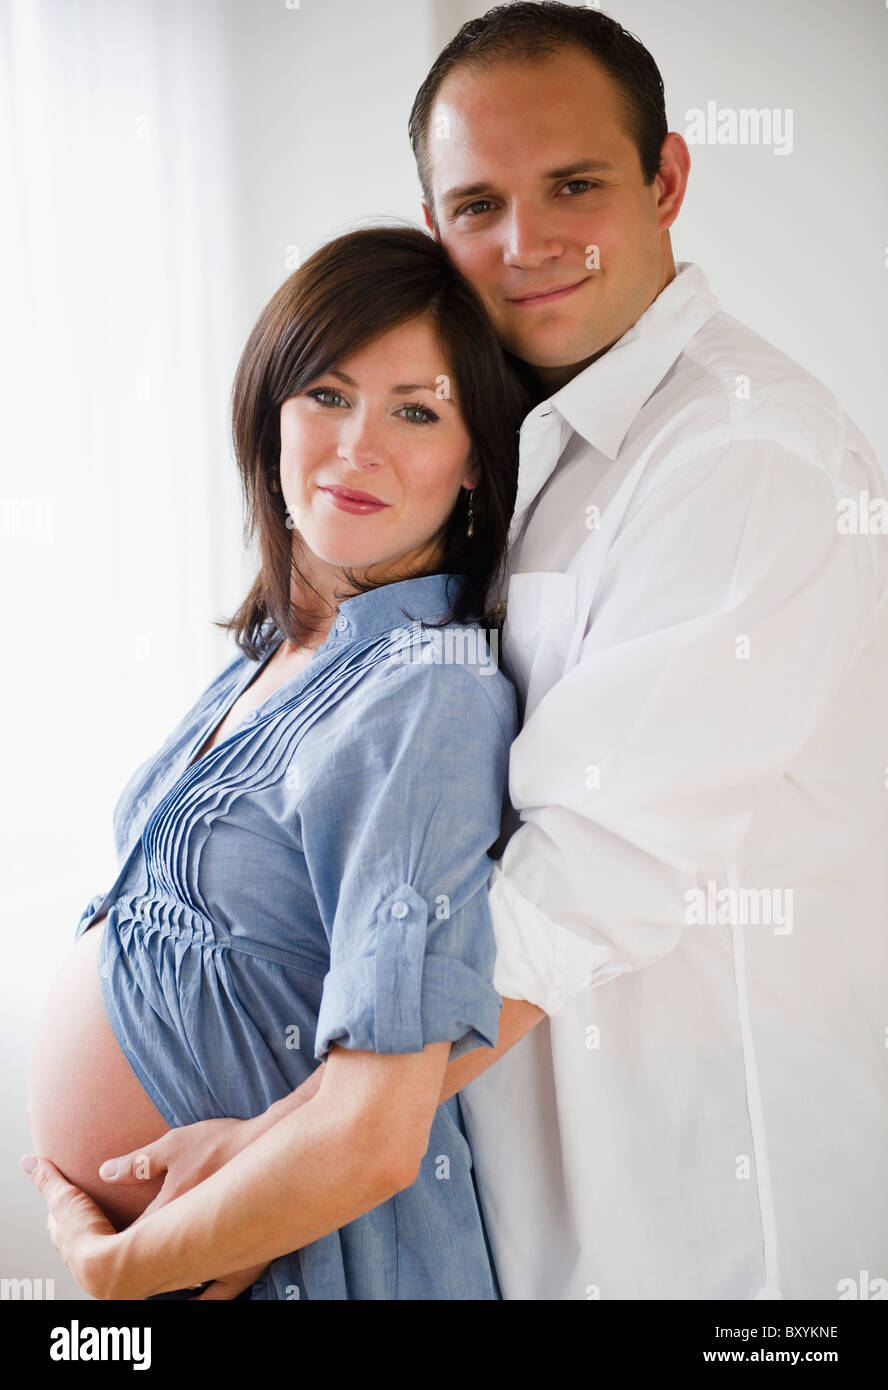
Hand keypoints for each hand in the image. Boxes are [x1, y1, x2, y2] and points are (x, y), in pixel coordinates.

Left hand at [21, 1154, 265, 1299]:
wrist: (275, 1147)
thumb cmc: (225, 1143)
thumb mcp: (176, 1144)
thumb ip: (138, 1163)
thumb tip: (105, 1172)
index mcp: (169, 1217)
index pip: (128, 1240)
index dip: (106, 1241)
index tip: (91, 1237)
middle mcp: (191, 1246)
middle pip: (150, 1266)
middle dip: (129, 1262)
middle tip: (115, 1257)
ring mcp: (218, 1258)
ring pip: (180, 1283)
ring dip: (162, 1278)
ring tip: (148, 1273)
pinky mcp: (243, 1261)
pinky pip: (218, 1293)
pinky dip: (202, 1298)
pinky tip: (193, 1299)